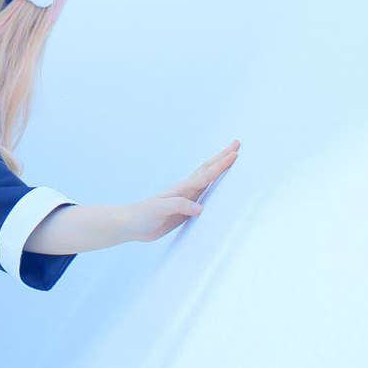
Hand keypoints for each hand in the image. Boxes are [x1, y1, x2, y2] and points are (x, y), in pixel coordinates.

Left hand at [123, 140, 240, 242]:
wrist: (130, 224)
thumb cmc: (142, 216)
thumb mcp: (159, 210)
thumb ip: (178, 206)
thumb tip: (200, 208)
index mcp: (182, 189)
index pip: (205, 175)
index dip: (220, 165)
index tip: (234, 154)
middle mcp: (185, 190)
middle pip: (208, 169)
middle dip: (223, 157)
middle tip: (236, 144)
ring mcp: (185, 197)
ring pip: (207, 178)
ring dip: (219, 168)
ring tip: (231, 158)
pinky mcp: (184, 208)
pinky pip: (204, 193)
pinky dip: (213, 185)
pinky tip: (218, 186)